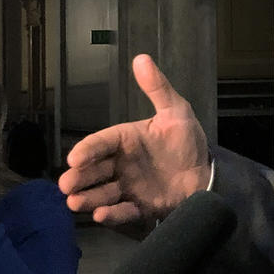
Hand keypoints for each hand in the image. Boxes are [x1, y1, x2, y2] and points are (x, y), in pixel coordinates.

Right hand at [58, 54, 210, 224]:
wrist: (206, 173)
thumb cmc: (186, 141)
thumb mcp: (176, 111)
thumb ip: (158, 88)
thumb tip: (141, 58)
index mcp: (126, 140)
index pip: (101, 143)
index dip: (87, 150)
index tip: (75, 158)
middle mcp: (121, 164)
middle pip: (94, 170)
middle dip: (79, 178)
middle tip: (67, 184)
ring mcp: (128, 187)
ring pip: (102, 193)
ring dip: (88, 198)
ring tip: (76, 202)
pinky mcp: (139, 207)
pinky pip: (123, 212)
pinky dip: (111, 215)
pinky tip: (101, 215)